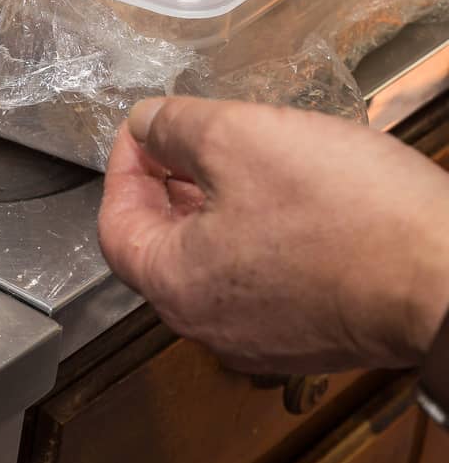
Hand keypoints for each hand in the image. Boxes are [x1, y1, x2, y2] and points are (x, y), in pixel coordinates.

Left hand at [98, 97, 448, 373]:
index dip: (124, 166)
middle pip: (163, 246)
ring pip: (215, 262)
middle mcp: (210, 326)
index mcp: (176, 286)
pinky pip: (263, 280)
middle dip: (171, 183)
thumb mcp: (239, 138)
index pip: (116, 225)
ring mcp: (264, 338)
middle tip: (191, 137)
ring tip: (246, 159)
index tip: (147, 128)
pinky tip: (293, 199)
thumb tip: (145, 124)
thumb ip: (175, 126)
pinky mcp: (312, 336)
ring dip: (217, 206)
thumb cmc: (344, 214)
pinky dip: (260, 235)